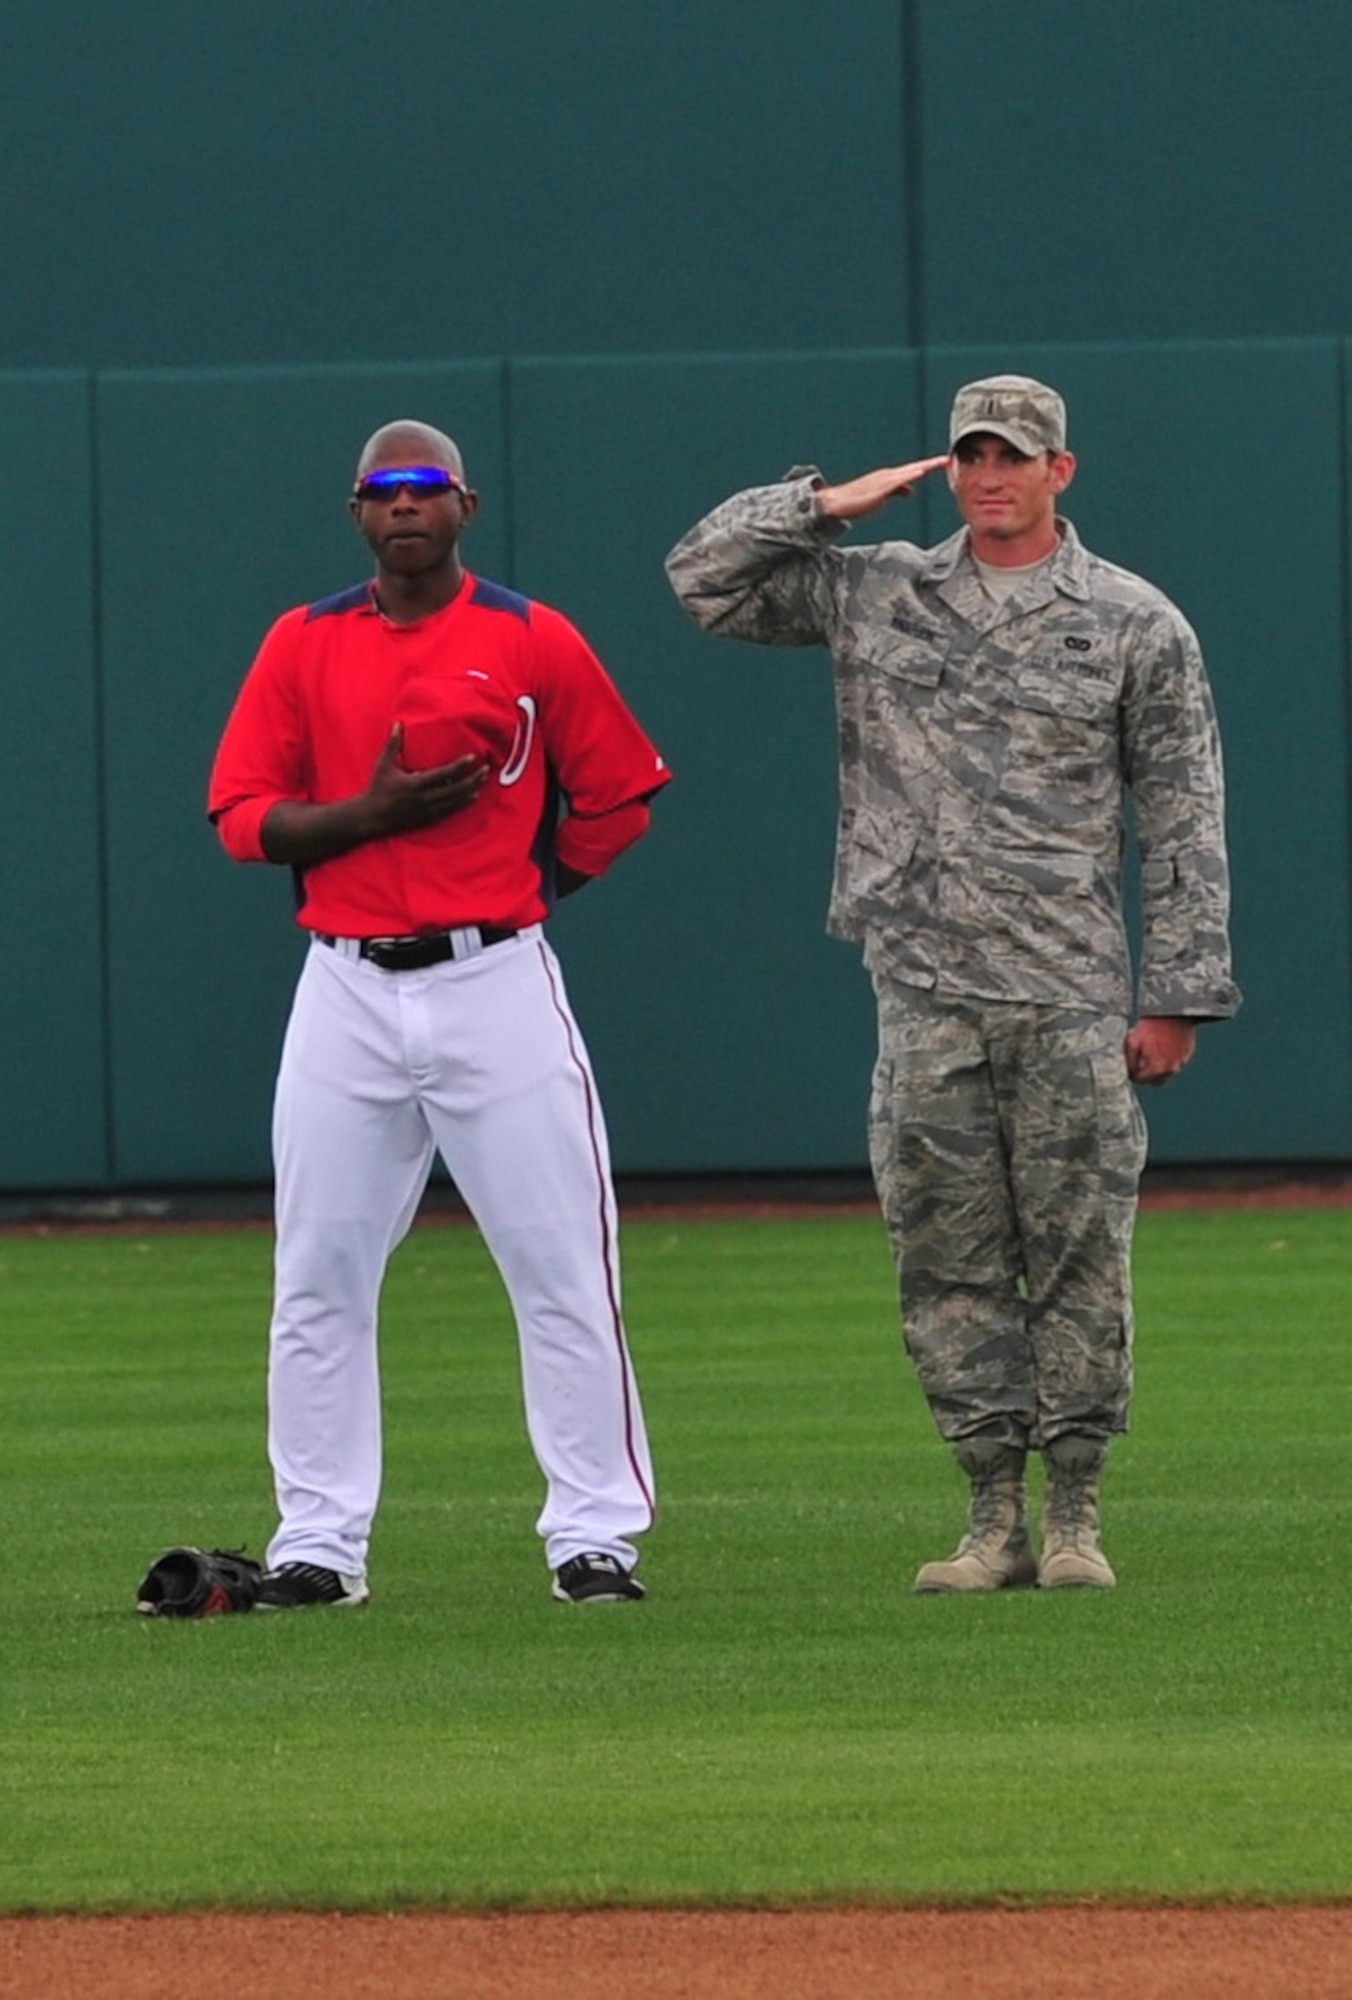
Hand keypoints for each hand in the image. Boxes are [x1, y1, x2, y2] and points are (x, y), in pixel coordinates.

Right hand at [364, 723, 489, 834]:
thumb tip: (398, 723)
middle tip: (486, 770)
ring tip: (484, 781)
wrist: (372, 817)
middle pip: (456, 789)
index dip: (459, 766)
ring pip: (456, 801)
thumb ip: (393, 743)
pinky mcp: (429, 818)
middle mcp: (425, 799)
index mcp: (415, 784)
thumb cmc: (378, 788)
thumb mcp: (383, 764)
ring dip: (472, 790)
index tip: (473, 757)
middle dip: (473, 779)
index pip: (443, 774)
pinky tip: (473, 796)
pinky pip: (451, 811)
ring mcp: (428, 810)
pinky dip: (464, 803)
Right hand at [816, 455, 950, 522]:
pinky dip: (909, 476)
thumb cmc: (858, 501)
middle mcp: (888, 475)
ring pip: (909, 471)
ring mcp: (884, 480)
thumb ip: (898, 491)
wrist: (837, 503)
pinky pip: (897, 481)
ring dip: (924, 467)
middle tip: (946, 460)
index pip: (914, 470)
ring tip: (939, 463)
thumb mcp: (883, 496)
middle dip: (931, 464)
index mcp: (890, 477)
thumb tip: (912, 491)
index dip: (929, 467)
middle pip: (914, 468)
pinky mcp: (879, 488)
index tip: (944, 463)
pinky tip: (919, 473)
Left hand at [1125, 1016, 1196, 1087]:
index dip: (1133, 1074)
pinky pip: (1176, 1062)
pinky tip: (1164, 1044)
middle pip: (1156, 1082)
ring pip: (1167, 1073)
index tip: (1132, 1066)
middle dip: (1147, 1075)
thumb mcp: (1132, 1041)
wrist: (1173, 1012)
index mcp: (1156, 1068)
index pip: (1141, 1081)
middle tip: (1141, 1060)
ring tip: (1154, 1048)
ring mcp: (1182, 1061)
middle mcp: (1171, 1069)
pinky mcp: (1188, 1054)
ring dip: (1159, 1066)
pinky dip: (1169, 1058)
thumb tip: (1129, 1074)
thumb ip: (1130, 1062)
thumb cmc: (1153, 1025)